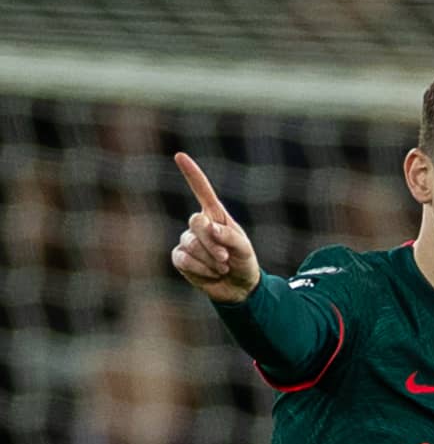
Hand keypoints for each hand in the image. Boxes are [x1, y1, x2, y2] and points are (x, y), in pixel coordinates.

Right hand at [171, 152, 260, 303]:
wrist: (239, 287)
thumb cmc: (244, 261)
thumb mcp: (244, 248)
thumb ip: (229, 236)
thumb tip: (210, 228)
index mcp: (216, 216)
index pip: (202, 191)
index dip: (192, 174)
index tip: (180, 156)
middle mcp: (199, 225)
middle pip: (196, 222)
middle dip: (212, 242)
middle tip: (226, 257)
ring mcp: (188, 240)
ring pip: (191, 244)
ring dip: (210, 259)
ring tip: (223, 267)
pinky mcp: (181, 258)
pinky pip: (184, 259)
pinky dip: (201, 269)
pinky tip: (212, 274)